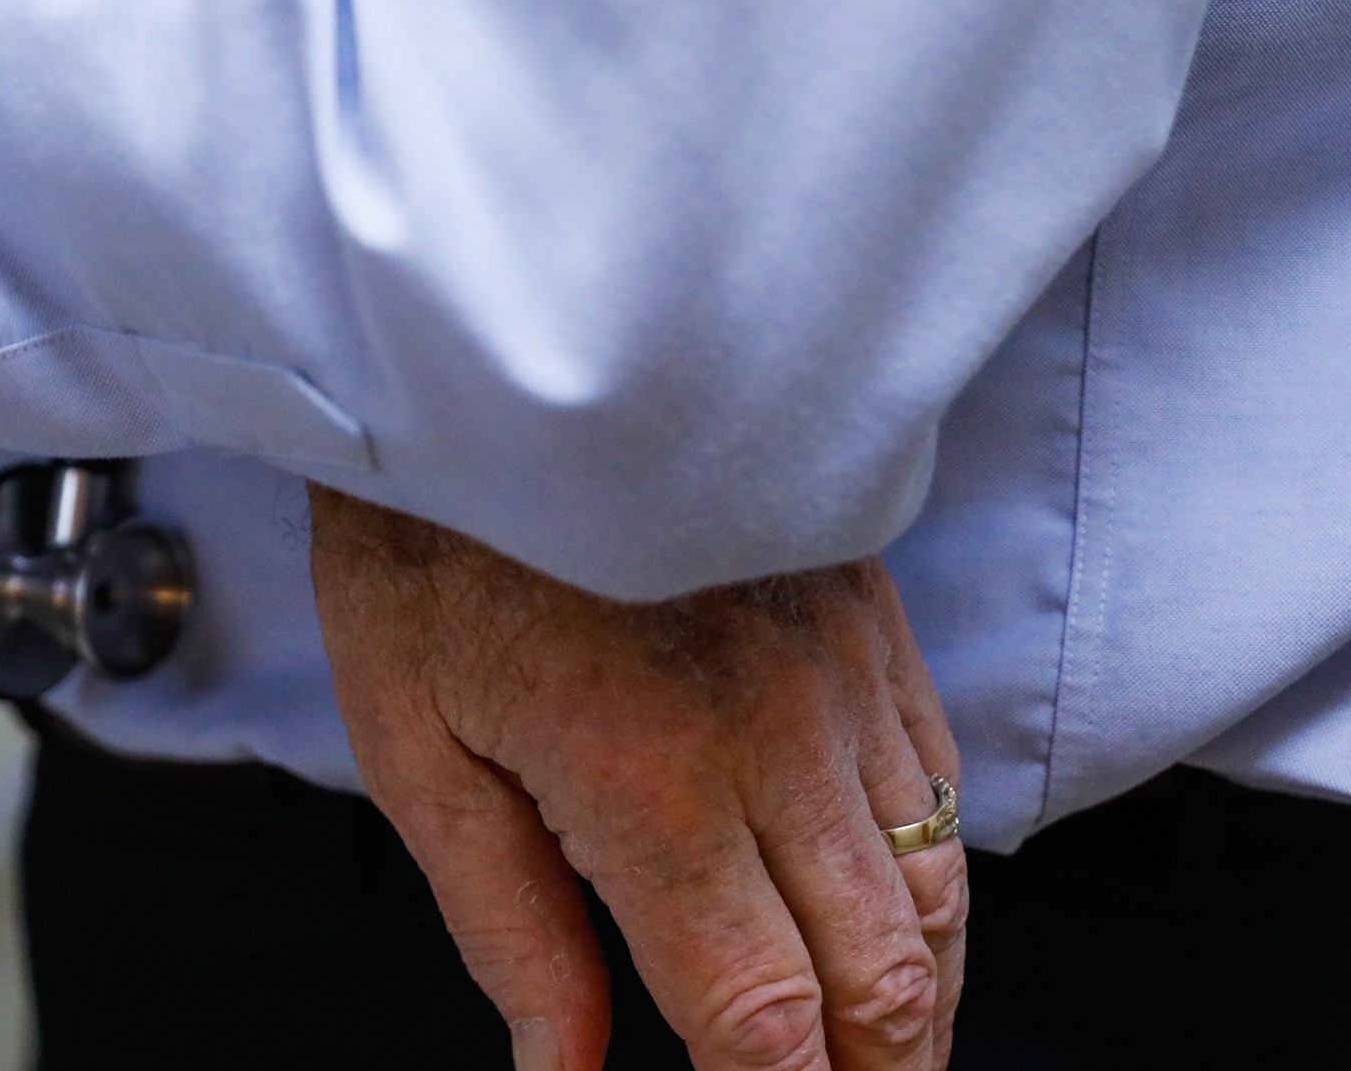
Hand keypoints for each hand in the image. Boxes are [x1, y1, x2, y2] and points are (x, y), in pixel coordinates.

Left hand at [310, 488, 966, 1070]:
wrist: (490, 351)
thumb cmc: (425, 534)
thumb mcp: (413, 743)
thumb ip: (507, 926)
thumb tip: (563, 1070)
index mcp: (652, 778)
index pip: (764, 1017)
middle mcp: (774, 736)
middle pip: (881, 980)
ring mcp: (838, 674)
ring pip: (933, 892)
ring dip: (917, 1003)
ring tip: (879, 1061)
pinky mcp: (866, 620)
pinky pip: (937, 785)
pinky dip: (931, 883)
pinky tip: (894, 927)